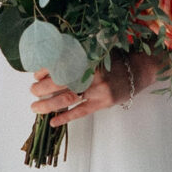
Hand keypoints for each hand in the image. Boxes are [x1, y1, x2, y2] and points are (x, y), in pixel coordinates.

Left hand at [29, 52, 159, 122]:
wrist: (139, 70)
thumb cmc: (115, 58)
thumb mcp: (97, 49)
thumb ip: (78, 53)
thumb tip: (50, 60)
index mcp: (89, 57)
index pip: (61, 64)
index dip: (45, 70)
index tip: (35, 74)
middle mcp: (92, 73)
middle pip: (61, 82)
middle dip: (43, 88)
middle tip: (32, 91)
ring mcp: (98, 90)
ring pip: (68, 99)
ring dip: (49, 104)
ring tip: (35, 107)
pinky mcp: (103, 103)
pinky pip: (82, 112)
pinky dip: (66, 117)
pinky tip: (53, 122)